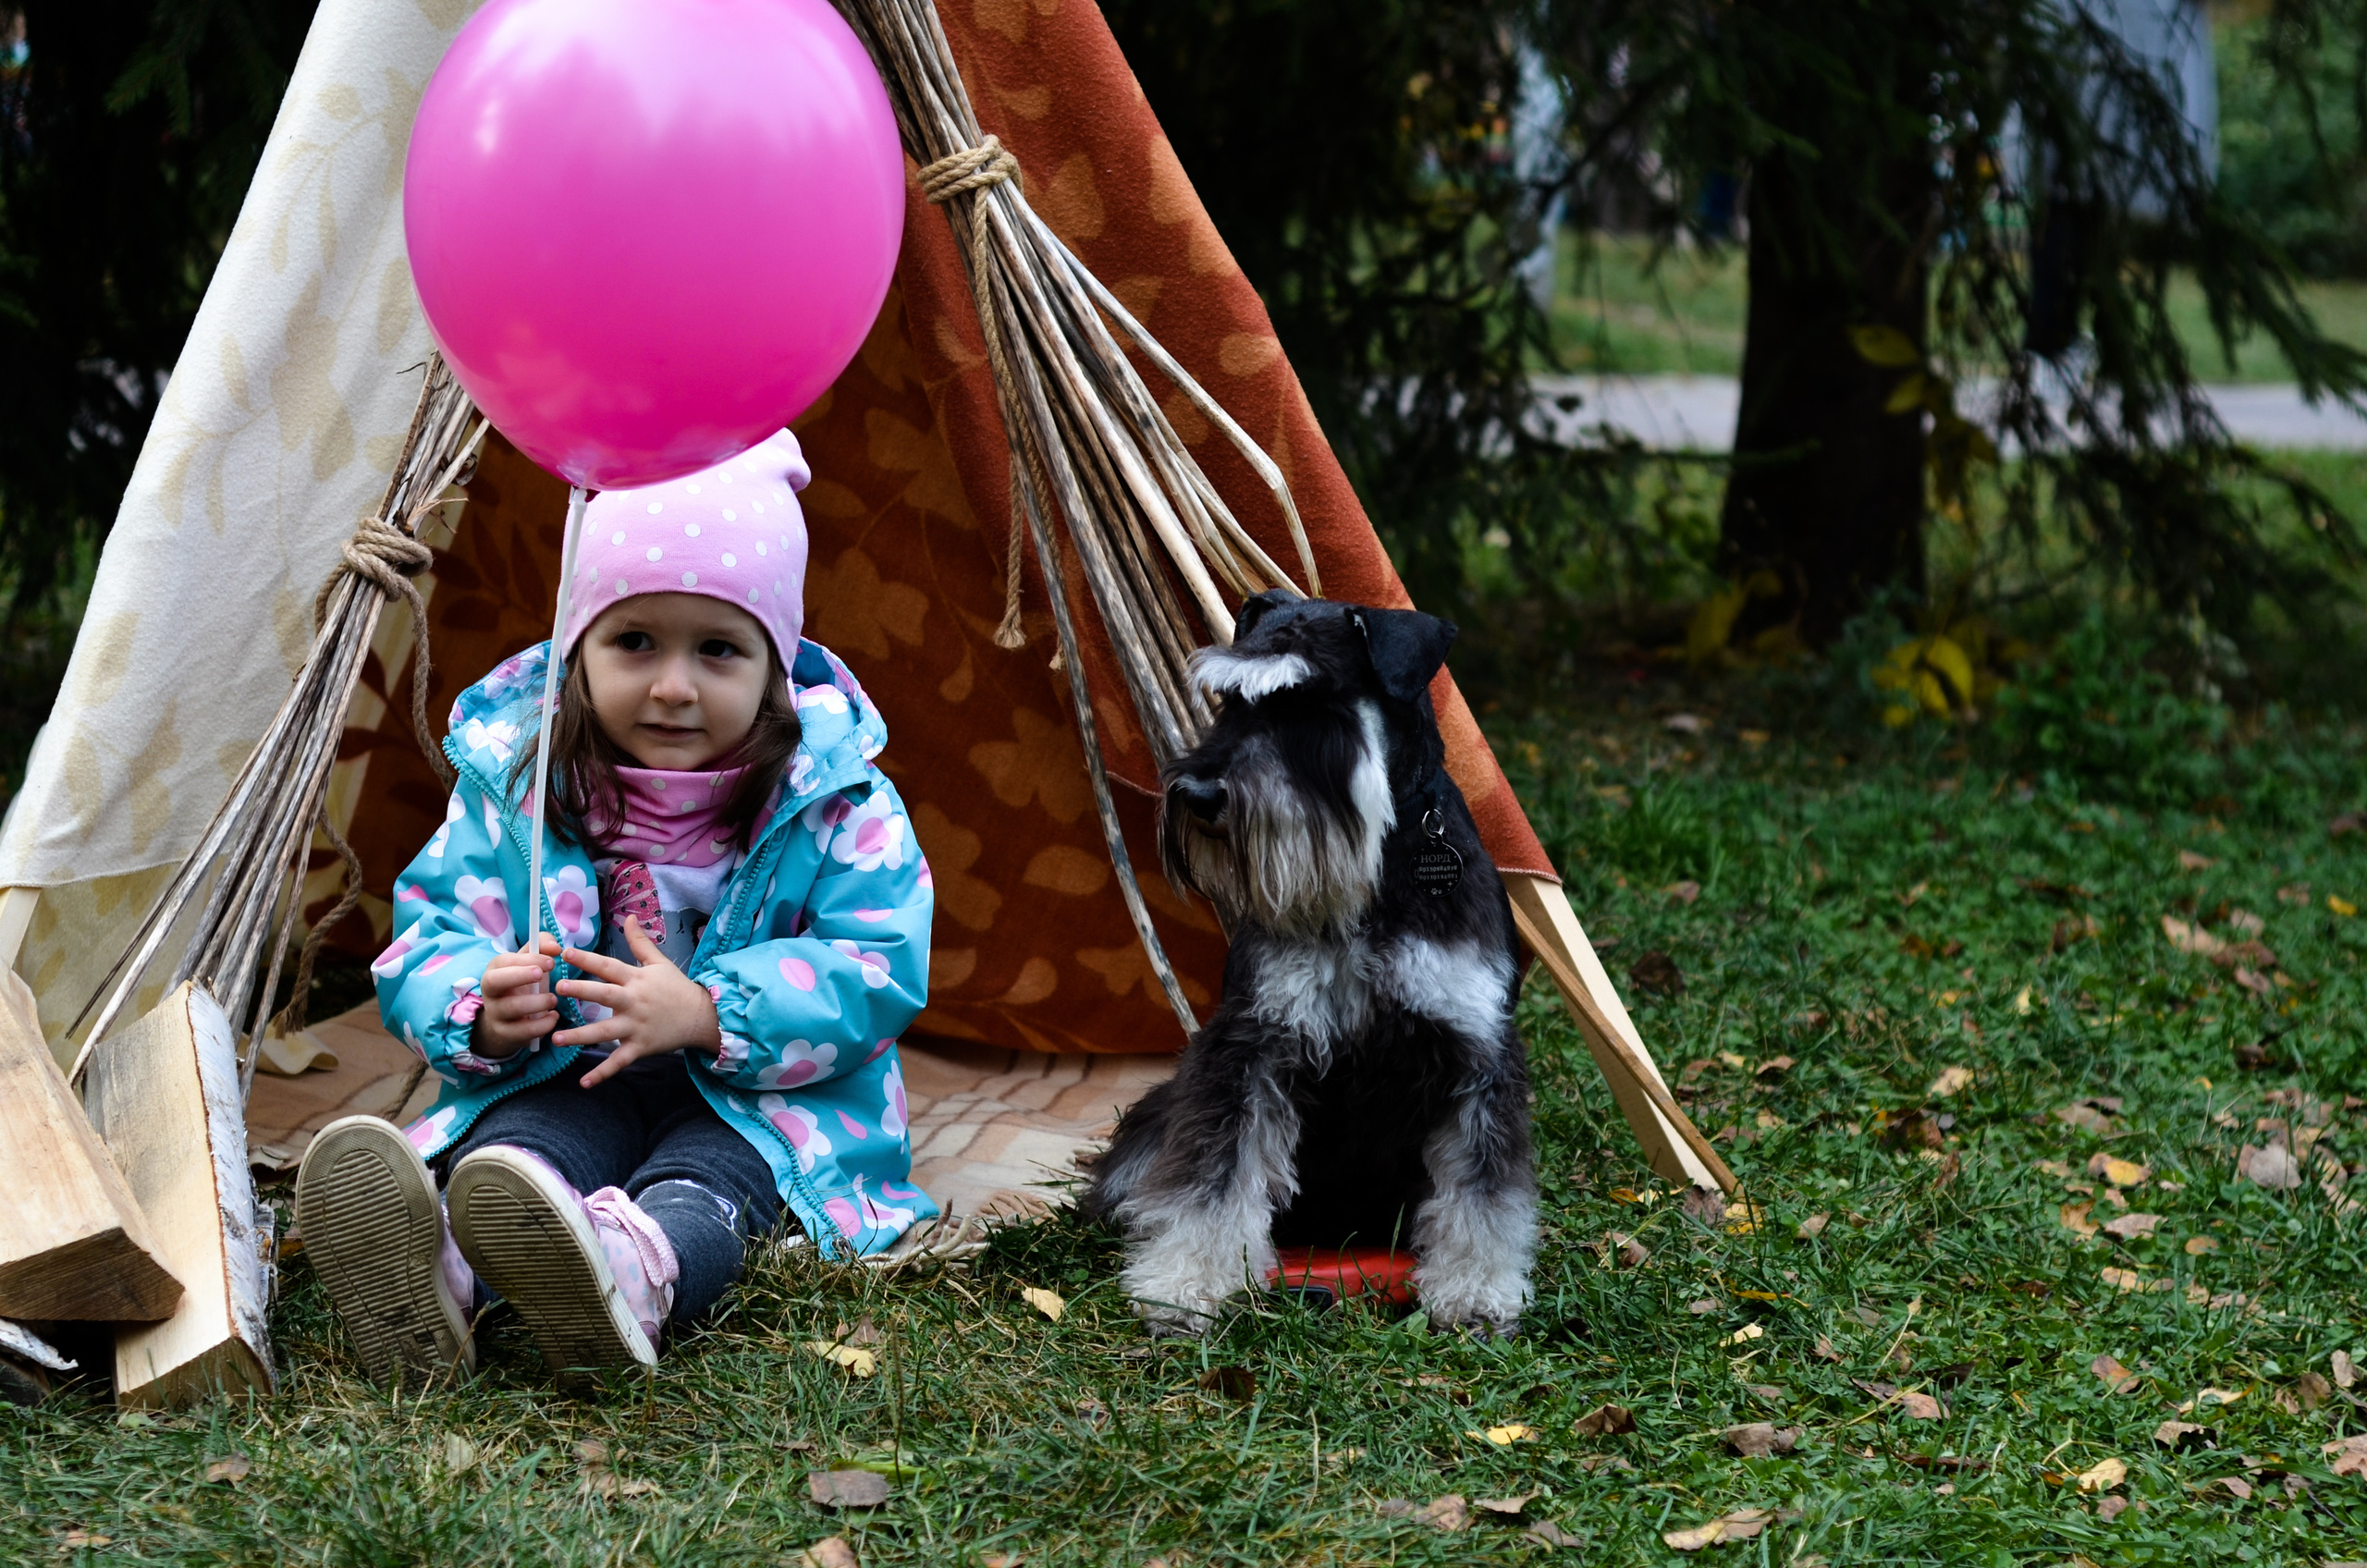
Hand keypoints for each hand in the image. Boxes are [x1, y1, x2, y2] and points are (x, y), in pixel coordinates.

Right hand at [472, 934, 561, 1057]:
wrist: (509, 1021)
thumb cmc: (524, 985)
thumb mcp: (530, 965)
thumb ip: (542, 948)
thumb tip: (555, 947)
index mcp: (495, 971)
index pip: (504, 960)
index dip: (528, 959)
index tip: (552, 960)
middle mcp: (490, 992)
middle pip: (493, 981)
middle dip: (519, 975)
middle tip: (543, 975)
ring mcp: (495, 1014)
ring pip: (510, 1008)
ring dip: (536, 1002)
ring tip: (553, 999)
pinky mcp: (505, 1033)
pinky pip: (521, 1031)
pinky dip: (541, 1025)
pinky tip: (553, 1017)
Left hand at [555, 917, 722, 1087]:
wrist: (702, 1017)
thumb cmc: (678, 988)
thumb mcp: (659, 963)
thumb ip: (640, 942)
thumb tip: (628, 917)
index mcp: (636, 979)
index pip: (608, 966)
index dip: (587, 959)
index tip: (565, 953)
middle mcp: (635, 1002)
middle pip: (605, 995)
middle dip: (582, 992)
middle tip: (558, 989)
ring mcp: (637, 1027)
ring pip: (605, 1032)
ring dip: (580, 1037)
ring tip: (556, 1039)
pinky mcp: (640, 1047)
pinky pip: (619, 1061)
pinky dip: (602, 1074)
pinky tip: (584, 1083)